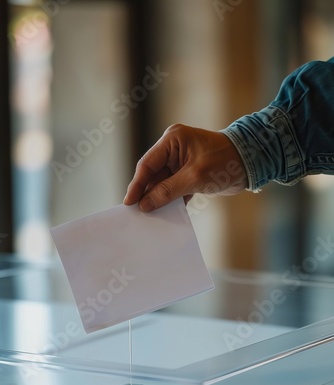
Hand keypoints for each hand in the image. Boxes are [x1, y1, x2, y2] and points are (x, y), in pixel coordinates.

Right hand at [123, 123, 247, 210]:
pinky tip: (166, 214)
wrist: (252, 163)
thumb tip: (145, 204)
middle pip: (153, 174)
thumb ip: (167, 191)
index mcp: (172, 140)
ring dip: (159, 199)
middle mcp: (174, 149)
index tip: (129, 202)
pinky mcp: (189, 173)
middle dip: (147, 193)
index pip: (147, 164)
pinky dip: (171, 200)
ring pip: (163, 183)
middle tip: (138, 213)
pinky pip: (174, 188)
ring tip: (150, 217)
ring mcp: (181, 162)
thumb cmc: (225, 162)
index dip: (137, 184)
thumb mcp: (194, 178)